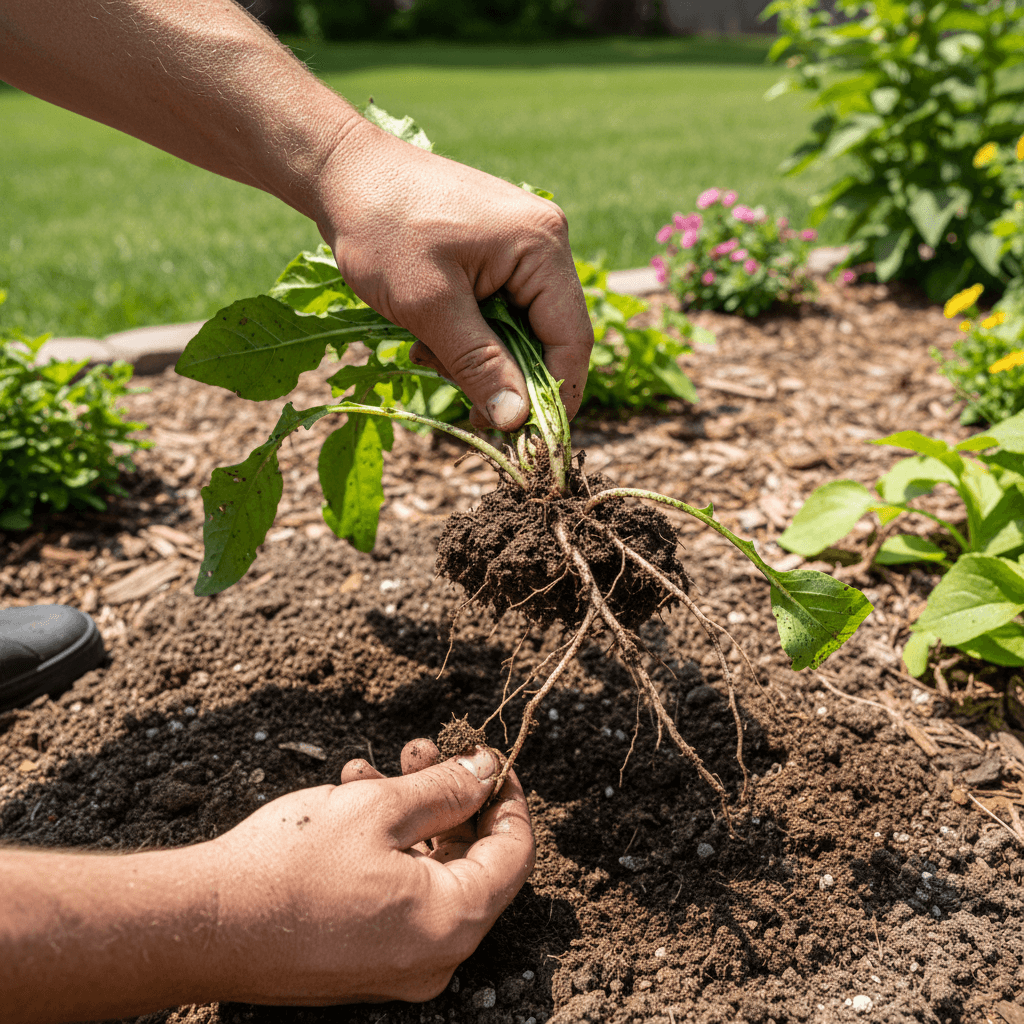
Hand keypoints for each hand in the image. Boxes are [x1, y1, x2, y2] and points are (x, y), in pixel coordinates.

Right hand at [207, 740, 534, 1004]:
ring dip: (410, 812)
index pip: (515, 854)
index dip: (507, 796)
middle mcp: (433, 956)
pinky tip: (349, 800)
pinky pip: (395, 894)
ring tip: (370, 768)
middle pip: (470, 861)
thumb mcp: (380, 806)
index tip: (488, 756)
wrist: (202, 923)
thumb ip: (447, 788)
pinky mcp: (361, 959)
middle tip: (422, 749)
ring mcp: (395, 964)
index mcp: (452, 923)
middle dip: (449, 795)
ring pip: (427, 871)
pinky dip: (385, 846)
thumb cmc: (290, 866)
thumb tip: (487, 772)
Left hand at [312, 119, 593, 429]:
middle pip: (549, 337)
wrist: (340, 169)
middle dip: (508, 378)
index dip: (556, 396)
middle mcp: (543, 242)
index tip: (527, 439)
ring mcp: (520, 244)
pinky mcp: (496, 251)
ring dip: (480, 358)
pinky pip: (499, 311)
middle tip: (465, 407)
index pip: (572, 338)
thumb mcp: (429, 305)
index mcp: (541, 245)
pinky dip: (469, 335)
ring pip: (520, 329)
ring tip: (428, 354)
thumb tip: (516, 421)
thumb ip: (478, 364)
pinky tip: (429, 336)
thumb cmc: (381, 228)